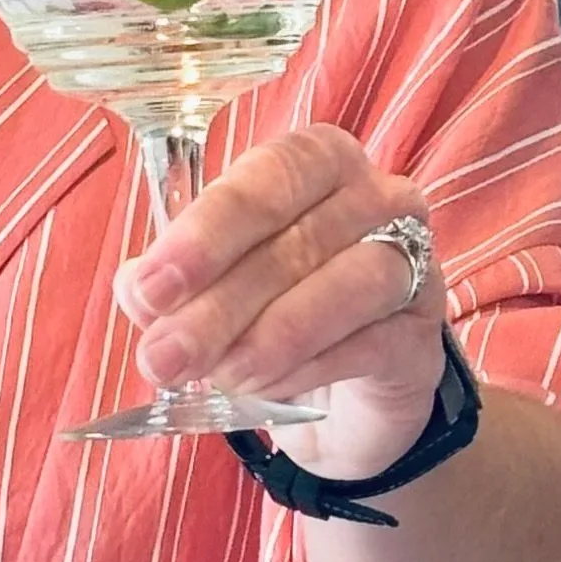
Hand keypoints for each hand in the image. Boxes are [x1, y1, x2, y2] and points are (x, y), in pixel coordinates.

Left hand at [114, 126, 444, 475]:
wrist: (342, 398)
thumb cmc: (272, 312)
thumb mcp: (210, 292)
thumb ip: (171, 285)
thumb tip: (138, 288)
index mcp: (316, 163)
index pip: (268, 174)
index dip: (208, 229)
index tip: (153, 287)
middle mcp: (375, 196)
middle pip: (299, 236)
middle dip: (221, 300)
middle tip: (164, 355)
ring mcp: (413, 261)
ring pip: (349, 282)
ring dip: (272, 334)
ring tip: (218, 375)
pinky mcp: (423, 333)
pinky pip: (372, 341)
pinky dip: (311, 366)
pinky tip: (266, 390)